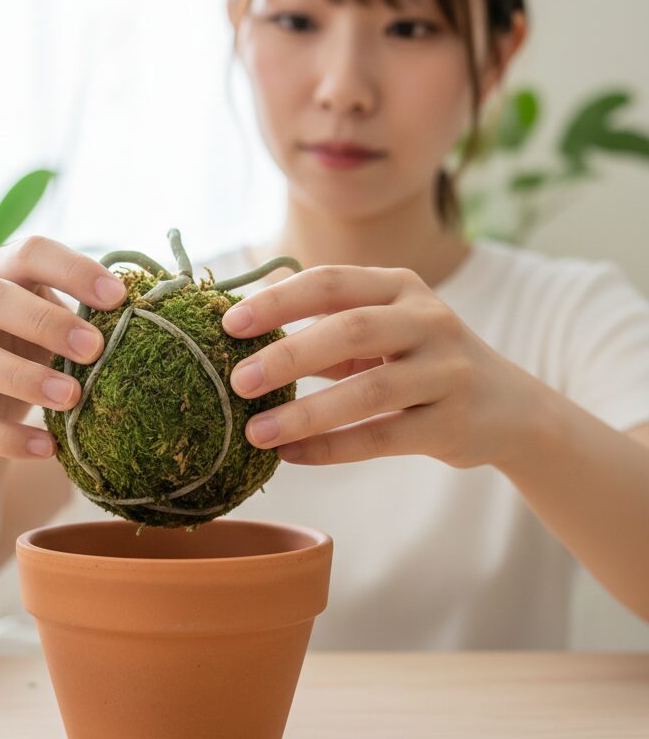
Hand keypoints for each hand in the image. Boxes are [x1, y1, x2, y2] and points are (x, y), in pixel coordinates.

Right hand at [0, 236, 127, 458]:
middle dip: (46, 322)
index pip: (31, 252)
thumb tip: (149, 316)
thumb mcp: (59, 318)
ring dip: (23, 377)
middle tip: (94, 349)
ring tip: (71, 397)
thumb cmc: (37, 343)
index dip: (73, 270)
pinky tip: (48, 448)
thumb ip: (89, 312)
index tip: (118, 297)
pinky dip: (7, 438)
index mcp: (0, 269)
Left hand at [221, 264, 531, 468]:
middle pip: (349, 329)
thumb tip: (240, 328)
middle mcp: (427, 320)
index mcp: (399, 286)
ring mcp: (446, 371)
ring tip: (255, 431)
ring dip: (304, 413)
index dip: (277, 301)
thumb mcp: (381, 327)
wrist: (509, 408)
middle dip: (287, 355)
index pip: (329, 281)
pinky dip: (332, 448)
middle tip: (236, 381)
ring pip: (368, 390)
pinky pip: (382, 437)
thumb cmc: (417, 360)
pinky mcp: (452, 423)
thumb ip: (324, 324)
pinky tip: (291, 456)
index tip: (228, 324)